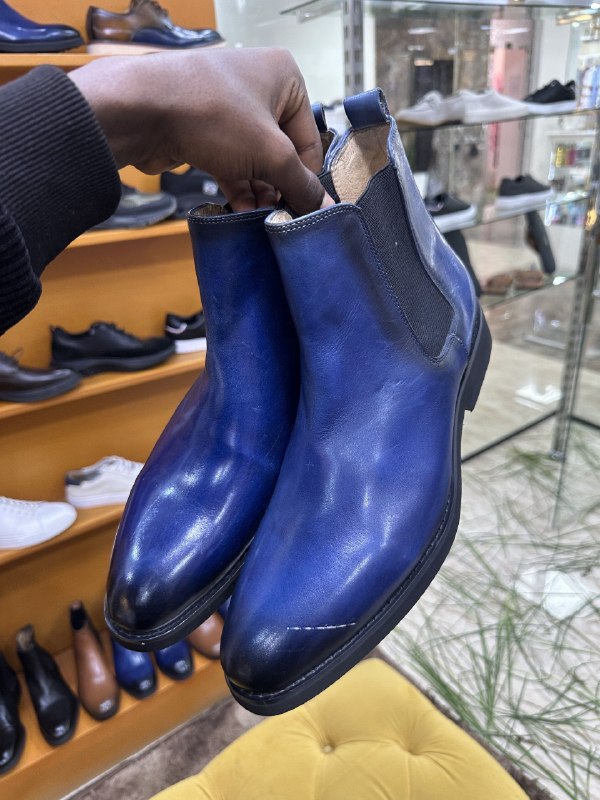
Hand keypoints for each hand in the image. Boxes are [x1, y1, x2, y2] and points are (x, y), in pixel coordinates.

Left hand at [70, 47, 331, 214]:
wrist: (142, 110)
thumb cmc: (215, 117)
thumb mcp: (270, 154)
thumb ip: (300, 184)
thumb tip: (323, 208)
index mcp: (284, 77)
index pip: (309, 138)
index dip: (306, 176)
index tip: (301, 208)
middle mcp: (258, 86)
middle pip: (281, 151)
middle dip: (278, 186)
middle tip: (278, 217)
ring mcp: (228, 108)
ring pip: (254, 159)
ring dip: (258, 192)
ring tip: (259, 219)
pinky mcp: (204, 130)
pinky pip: (231, 162)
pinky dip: (237, 187)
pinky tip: (240, 213)